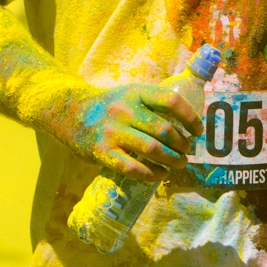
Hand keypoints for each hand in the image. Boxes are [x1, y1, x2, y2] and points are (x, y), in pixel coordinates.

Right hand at [42, 84, 201, 182]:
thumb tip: (186, 123)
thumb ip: (152, 103)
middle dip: (182, 145)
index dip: (189, 118)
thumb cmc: (109, 106)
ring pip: (152, 150)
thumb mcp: (130, 93)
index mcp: (136, 92)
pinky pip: (134, 168)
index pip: (171, 101)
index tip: (197, 130)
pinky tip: (160, 174)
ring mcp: (113, 132)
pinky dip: (152, 174)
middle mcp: (124, 110)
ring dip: (172, 160)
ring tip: (178, 163)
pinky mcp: (103, 152)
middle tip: (187, 151)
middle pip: (164, 130)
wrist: (70, 113)